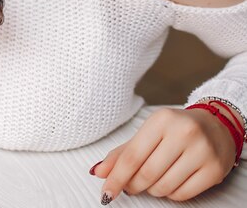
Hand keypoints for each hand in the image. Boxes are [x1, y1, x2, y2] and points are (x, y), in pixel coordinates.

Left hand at [91, 107, 236, 202]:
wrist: (216, 126)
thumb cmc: (176, 130)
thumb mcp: (148, 133)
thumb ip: (122, 153)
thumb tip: (98, 172)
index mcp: (161, 120)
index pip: (131, 156)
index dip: (116, 178)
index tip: (107, 193)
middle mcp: (183, 133)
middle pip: (147, 174)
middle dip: (133, 185)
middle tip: (131, 186)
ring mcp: (201, 151)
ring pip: (164, 186)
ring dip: (152, 190)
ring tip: (152, 181)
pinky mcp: (214, 169)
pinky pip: (183, 194)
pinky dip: (170, 195)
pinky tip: (170, 183)